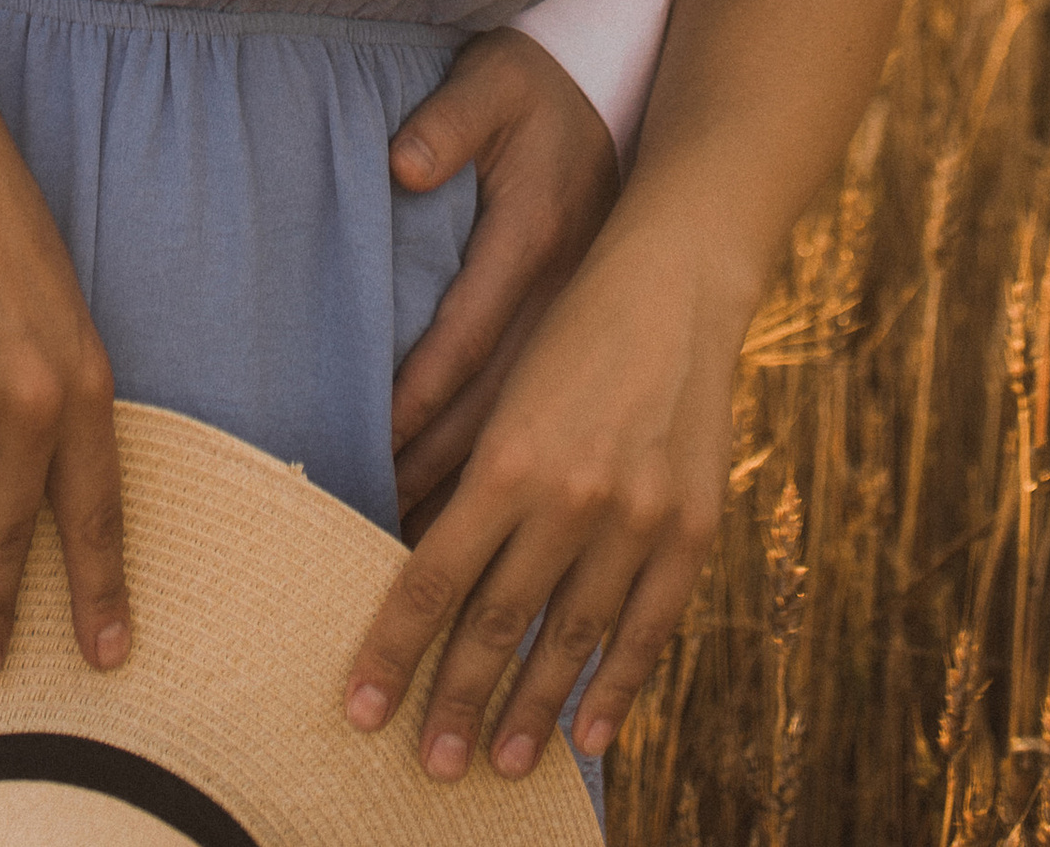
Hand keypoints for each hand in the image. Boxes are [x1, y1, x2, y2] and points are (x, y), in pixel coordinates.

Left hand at [347, 224, 740, 781]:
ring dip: (531, 709)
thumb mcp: (503, 391)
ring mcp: (636, 518)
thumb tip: (418, 557)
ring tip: (497, 762)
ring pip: (570, 638)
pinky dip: (619, 686)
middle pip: (497, 623)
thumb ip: (469, 479)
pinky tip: (589, 734)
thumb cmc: (570, 328)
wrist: (675, 283)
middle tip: (427, 765)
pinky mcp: (688, 527)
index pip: (433, 578)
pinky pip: (650, 627)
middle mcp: (569, 497)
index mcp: (507, 458)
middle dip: (455, 699)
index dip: (394, 649)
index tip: (361, 708)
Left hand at [387, 29, 619, 526]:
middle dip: (437, 477)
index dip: (416, 399)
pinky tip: (509, 548)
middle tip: (378, 537)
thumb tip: (404, 162)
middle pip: (497, 410)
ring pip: (533, 436)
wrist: (637, 101)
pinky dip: (537, 495)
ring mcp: (598, 336)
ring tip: (427, 567)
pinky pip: (572, 441)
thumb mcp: (495, 82)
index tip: (370, 449)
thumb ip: (450, 120)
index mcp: (535, 239)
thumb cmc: (542, 90)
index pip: (464, 337)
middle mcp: (567, 298)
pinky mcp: (615, 357)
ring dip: (483, 501)